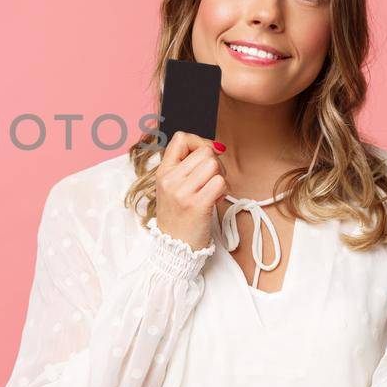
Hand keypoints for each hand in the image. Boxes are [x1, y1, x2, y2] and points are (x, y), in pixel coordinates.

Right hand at [153, 131, 228, 250]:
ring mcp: (183, 192)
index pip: (181, 139)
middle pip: (205, 151)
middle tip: (212, 180)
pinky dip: (223, 190)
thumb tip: (215, 147)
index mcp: (163, 172)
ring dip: (220, 177)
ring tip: (212, 191)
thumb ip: (187, 167)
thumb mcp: (172, 187)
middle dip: (216, 163)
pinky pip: (220, 182)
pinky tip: (215, 200)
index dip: (199, 141)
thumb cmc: (178, 216)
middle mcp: (171, 179)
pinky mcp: (197, 204)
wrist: (174, 247)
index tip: (207, 155)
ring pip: (214, 165)